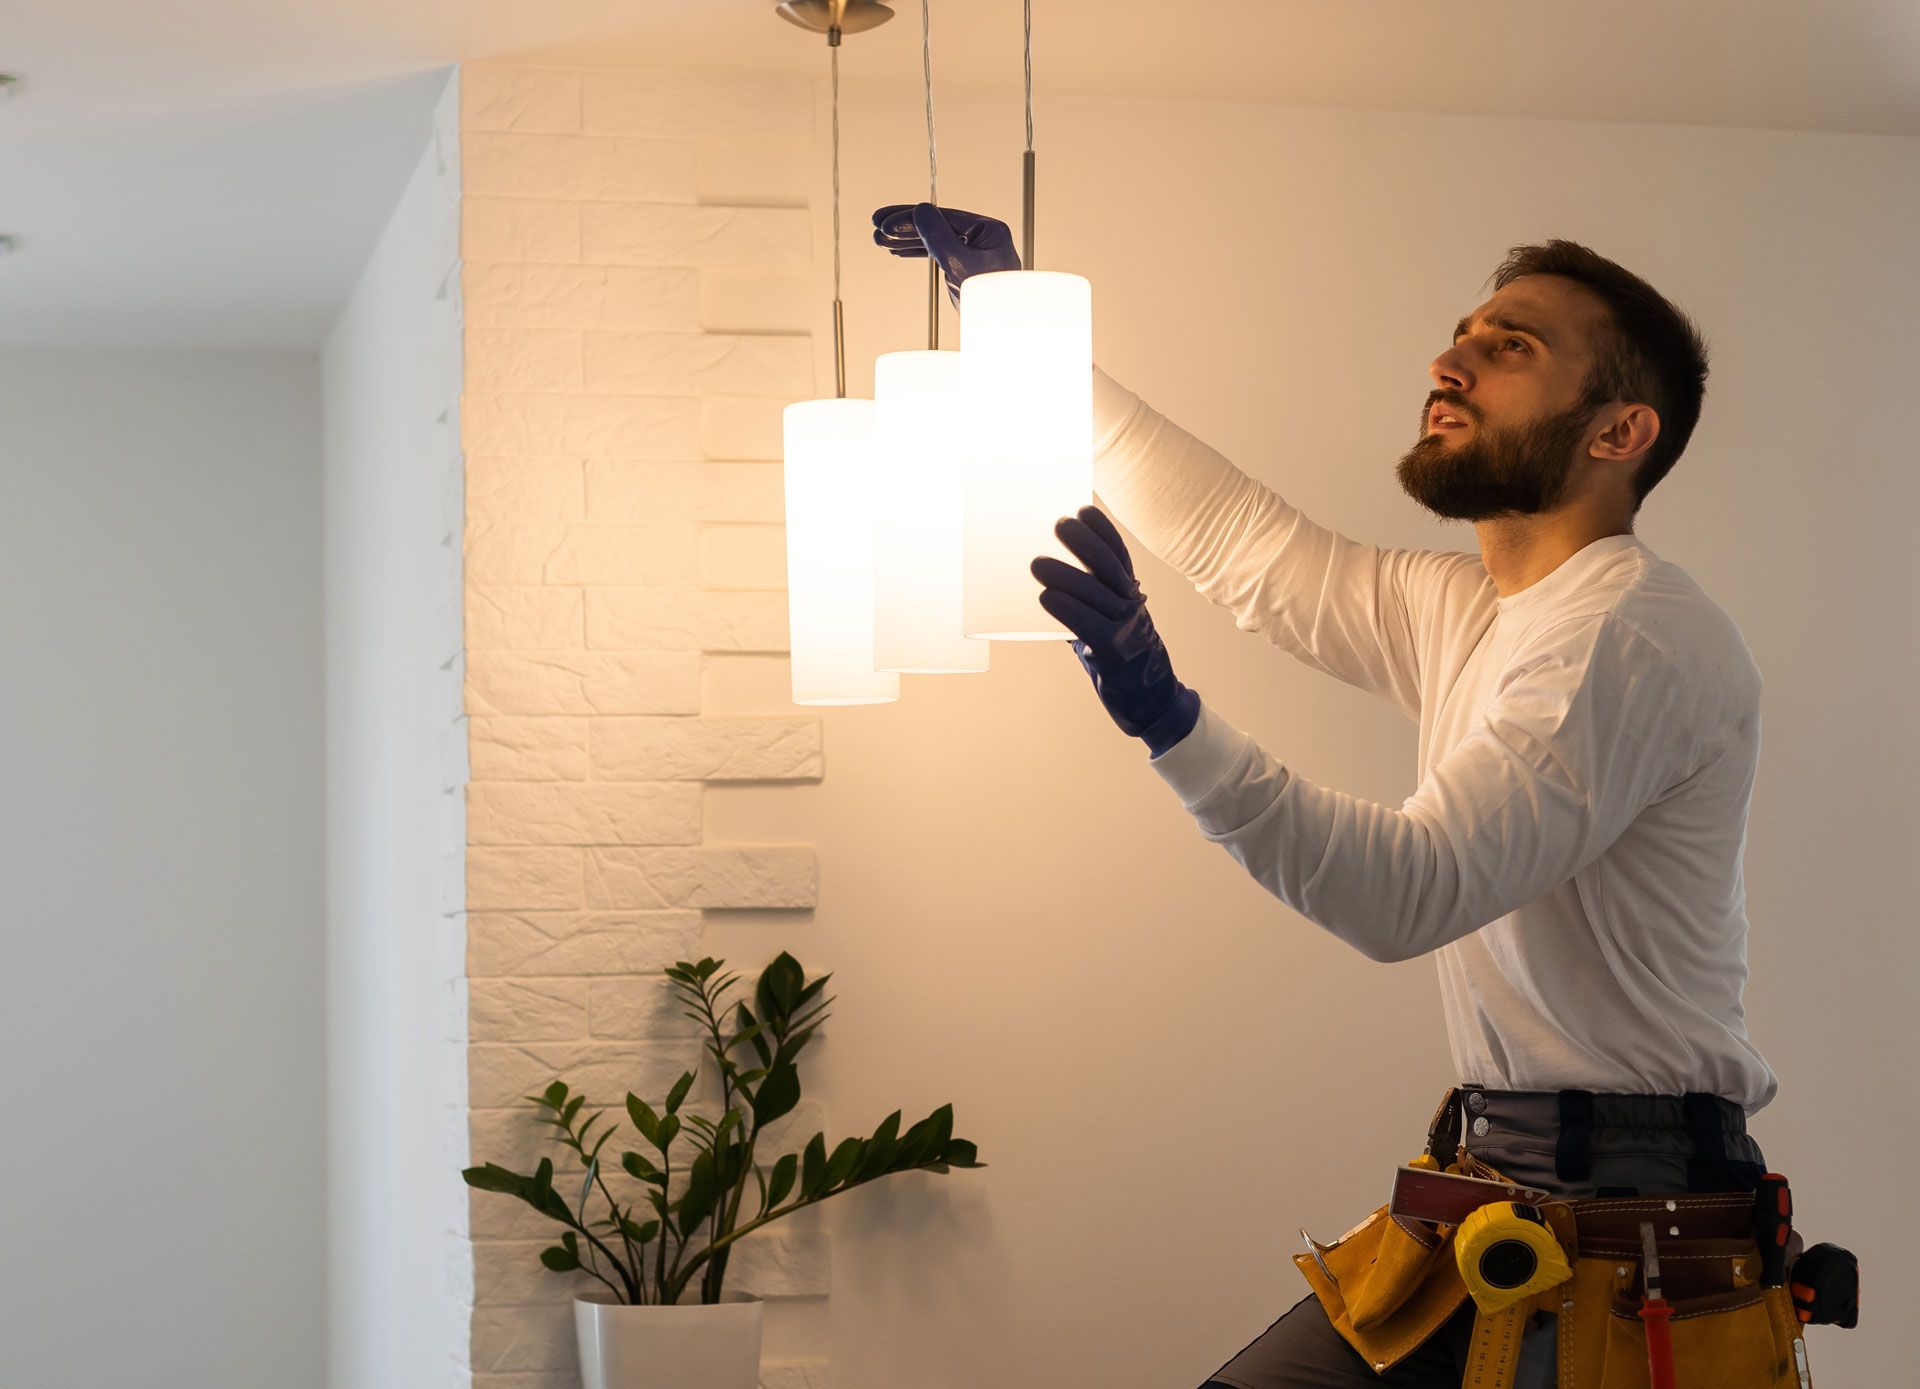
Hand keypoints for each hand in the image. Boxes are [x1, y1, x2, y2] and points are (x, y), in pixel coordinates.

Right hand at [872, 202, 1019, 307]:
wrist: (1002, 332)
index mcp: (988, 231)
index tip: (886, 222)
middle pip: (937, 225)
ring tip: (879, 241)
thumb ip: (939, 237)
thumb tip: (920, 210)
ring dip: (906, 240)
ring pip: (934, 241)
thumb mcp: (960, 265)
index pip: (944, 217)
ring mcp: (973, 252)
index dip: (912, 217)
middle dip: (904, 227)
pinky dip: (917, 253)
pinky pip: (938, 255)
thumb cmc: (990, 300)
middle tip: (876, 226)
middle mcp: (982, 237)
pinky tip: (898, 250)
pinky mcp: (965, 268)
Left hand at [1030, 505, 1201, 756]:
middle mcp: (1131, 604)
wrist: (1151, 699)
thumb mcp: (1106, 620)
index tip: (1082, 510)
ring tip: (1037, 563)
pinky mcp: (1115, 653)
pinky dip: (1067, 609)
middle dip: (1083, 542)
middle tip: (1058, 525)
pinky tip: (1046, 598)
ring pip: (1096, 594)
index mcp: (1130, 592)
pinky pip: (1090, 626)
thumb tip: (1038, 580)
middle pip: (1108, 566)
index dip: (1102, 530)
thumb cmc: (1118, 655)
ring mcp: (1126, 628)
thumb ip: (1081, 600)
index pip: (1118, 553)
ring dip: (1066, 575)